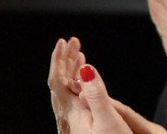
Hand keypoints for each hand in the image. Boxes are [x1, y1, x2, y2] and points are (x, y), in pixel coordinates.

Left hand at [49, 37, 166, 133]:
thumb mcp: (108, 119)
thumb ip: (97, 93)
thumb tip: (85, 68)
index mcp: (74, 113)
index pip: (58, 81)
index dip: (60, 59)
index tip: (66, 41)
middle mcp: (72, 117)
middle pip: (60, 84)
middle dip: (66, 60)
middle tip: (74, 42)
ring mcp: (79, 123)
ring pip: (68, 92)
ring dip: (72, 70)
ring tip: (79, 55)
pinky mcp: (86, 127)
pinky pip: (77, 99)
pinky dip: (81, 84)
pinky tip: (88, 84)